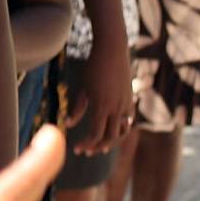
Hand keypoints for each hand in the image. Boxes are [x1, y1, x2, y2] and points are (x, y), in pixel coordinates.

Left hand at [65, 36, 130, 154]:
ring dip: (111, 140)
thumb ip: (77, 109)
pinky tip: (112, 130)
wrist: (112, 49)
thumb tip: (68, 125)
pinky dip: (121, 127)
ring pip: (122, 131)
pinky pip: (128, 119)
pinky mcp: (131, 98)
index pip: (95, 134)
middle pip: (110, 137)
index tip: (77, 148)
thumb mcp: (82, 88)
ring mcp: (126, 104)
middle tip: (86, 151)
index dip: (86, 144)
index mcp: (101, 106)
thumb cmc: (92, 67)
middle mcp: (116, 107)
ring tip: (101, 145)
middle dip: (98, 147)